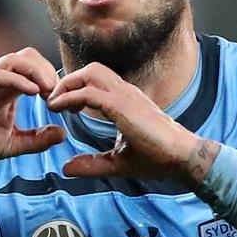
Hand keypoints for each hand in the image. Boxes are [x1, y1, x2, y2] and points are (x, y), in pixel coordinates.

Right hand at [0, 47, 65, 166]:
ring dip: (36, 71)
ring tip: (48, 91)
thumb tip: (63, 133)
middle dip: (47, 70)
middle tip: (58, 94)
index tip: (63, 100)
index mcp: (7, 89)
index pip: (34, 68)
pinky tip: (33, 93)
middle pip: (27, 55)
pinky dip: (19, 79)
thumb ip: (36, 140)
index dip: (52, 79)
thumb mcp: (11, 145)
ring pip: (14, 59)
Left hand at [46, 62, 219, 187]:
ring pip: (90, 73)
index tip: (62, 105)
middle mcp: (125, 92)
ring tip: (54, 103)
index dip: (76, 87)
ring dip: (67, 85)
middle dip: (68, 81)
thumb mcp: (117, 162)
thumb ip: (92, 164)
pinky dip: (69, 97)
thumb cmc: (157, 158)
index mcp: (126, 100)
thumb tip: (66, 167)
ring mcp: (125, 96)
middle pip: (91, 69)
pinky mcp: (122, 106)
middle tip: (54, 101)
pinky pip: (89, 93)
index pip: (97, 80)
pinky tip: (58, 108)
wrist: (182, 158)